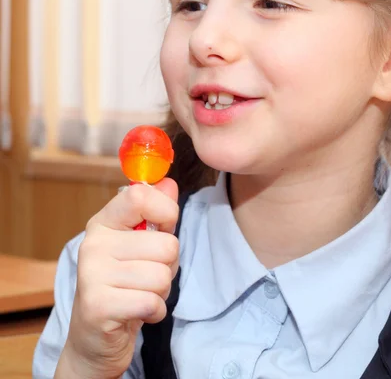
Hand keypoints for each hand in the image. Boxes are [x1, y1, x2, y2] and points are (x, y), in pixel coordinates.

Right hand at [55, 178, 178, 378]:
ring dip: (161, 290)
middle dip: (168, 265)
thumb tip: (169, 183)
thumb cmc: (125, 284)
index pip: (140, 195)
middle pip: (167, 245)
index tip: (162, 229)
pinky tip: (138, 311)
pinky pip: (152, 301)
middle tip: (147, 276)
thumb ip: (157, 212)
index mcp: (104, 222)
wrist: (95, 338)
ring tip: (140, 293)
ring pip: (162, 275)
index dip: (166, 212)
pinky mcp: (97, 306)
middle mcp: (94, 244)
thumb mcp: (142, 243)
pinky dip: (155, 311)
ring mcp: (92, 274)